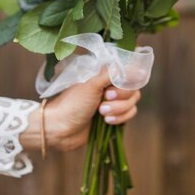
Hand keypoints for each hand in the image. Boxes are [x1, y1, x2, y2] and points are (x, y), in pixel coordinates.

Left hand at [20, 69, 140, 152]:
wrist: (61, 129)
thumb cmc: (72, 103)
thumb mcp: (91, 85)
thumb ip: (112, 74)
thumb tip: (132, 65)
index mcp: (104, 74)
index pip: (128, 70)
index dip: (126, 79)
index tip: (113, 86)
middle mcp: (111, 85)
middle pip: (133, 87)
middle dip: (121, 96)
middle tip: (104, 99)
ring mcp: (114, 101)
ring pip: (133, 102)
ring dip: (119, 109)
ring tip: (101, 112)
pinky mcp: (116, 116)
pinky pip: (130, 114)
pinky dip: (120, 118)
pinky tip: (107, 121)